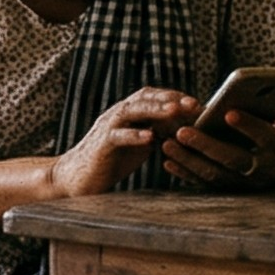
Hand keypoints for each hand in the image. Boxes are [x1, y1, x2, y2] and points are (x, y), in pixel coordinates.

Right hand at [49, 87, 197, 197]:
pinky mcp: (100, 145)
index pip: (153, 96)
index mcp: (129, 114)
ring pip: (132, 111)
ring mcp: (107, 128)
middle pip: (144, 98)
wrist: (74, 178)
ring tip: (175, 111)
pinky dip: (134, 135)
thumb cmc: (110, 162)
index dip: (176, 97)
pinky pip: (117, 136)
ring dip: (154, 110)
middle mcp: (118, 115)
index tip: (200, 103)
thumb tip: (187, 128)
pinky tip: (151, 137)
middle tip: (194, 104)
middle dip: (170, 99)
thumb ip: (158, 132)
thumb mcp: (139, 144)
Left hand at [163, 110, 274, 188]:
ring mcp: (246, 182)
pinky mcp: (232, 189)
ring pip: (215, 174)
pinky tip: (168, 162)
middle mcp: (264, 169)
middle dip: (206, 145)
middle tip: (182, 132)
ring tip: (167, 145)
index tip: (228, 113)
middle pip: (234, 159)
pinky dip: (186, 174)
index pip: (265, 136)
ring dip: (189, 161)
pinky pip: (206, 184)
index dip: (248, 125)